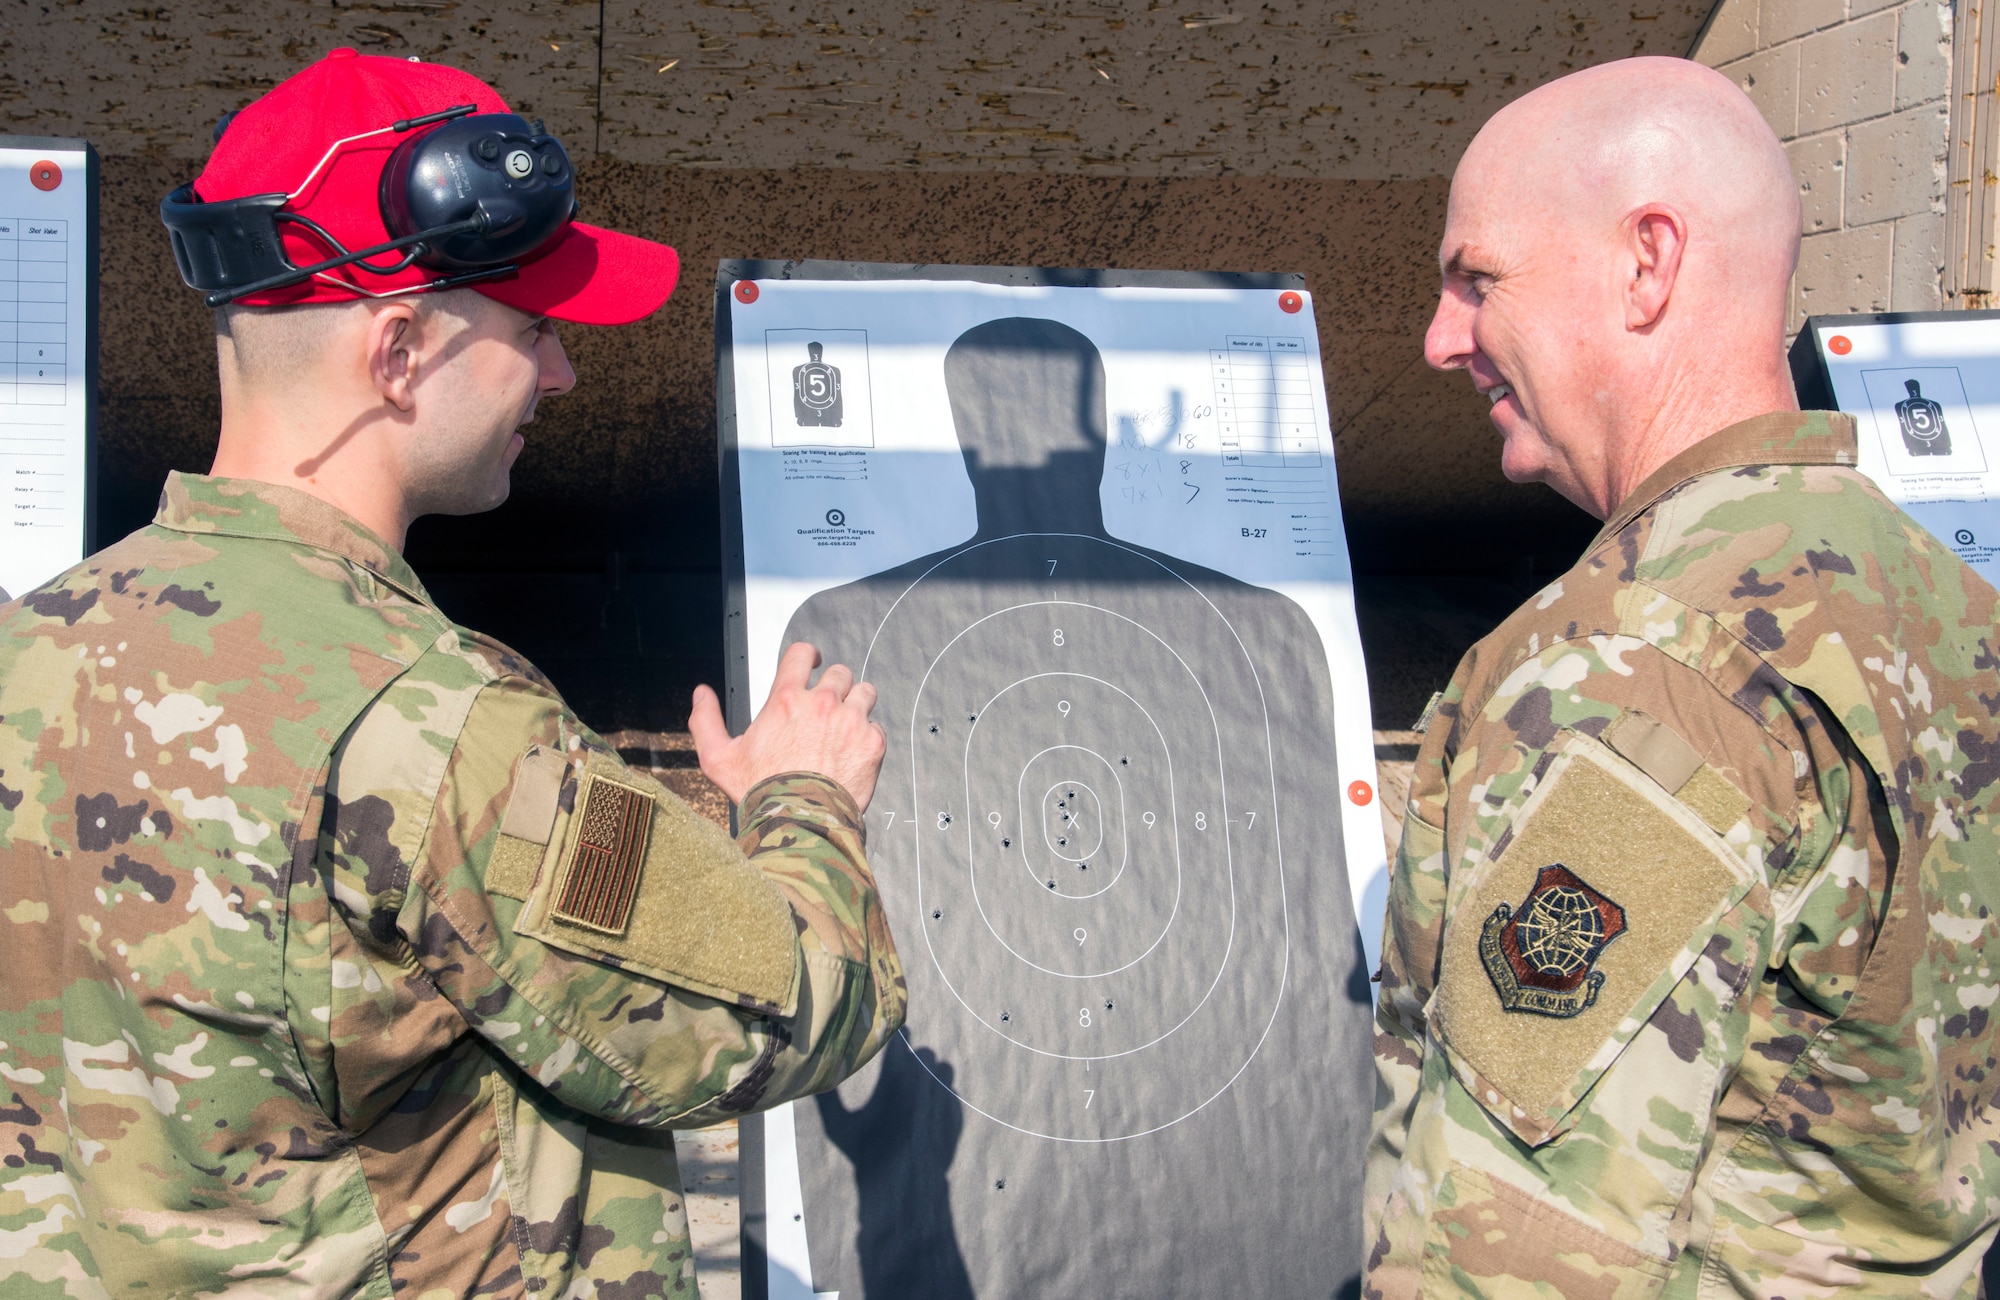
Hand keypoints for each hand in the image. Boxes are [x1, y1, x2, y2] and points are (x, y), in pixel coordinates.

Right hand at [689, 642, 886, 809]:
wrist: (800, 823)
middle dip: (834, 686)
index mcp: (785, 699)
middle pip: (839, 673)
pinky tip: (853, 753)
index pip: (801, 653)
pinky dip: (867, 736)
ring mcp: (851, 720)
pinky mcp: (872, 742)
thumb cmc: (761, 792)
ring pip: (864, 693)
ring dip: (856, 704)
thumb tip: (701, 694)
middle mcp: (821, 703)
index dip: (807, 655)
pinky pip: (876, 726)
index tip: (812, 663)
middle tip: (827, 708)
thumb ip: (706, 721)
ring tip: (845, 726)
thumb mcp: (718, 758)